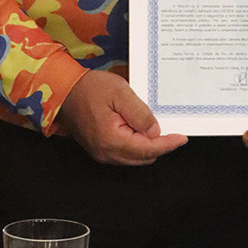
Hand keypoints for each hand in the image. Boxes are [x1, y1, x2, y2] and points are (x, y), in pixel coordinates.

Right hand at [59, 71, 187, 165]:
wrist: (64, 91)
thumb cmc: (91, 88)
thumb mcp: (120, 93)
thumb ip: (140, 113)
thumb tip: (155, 131)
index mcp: (112, 140)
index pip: (147, 149)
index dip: (167, 144)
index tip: (182, 138)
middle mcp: (106, 153)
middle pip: (143, 157)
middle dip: (160, 146)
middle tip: (173, 129)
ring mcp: (101, 154)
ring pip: (135, 158)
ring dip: (149, 146)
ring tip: (158, 128)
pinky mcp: (100, 149)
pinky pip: (125, 154)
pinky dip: (137, 145)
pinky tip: (142, 130)